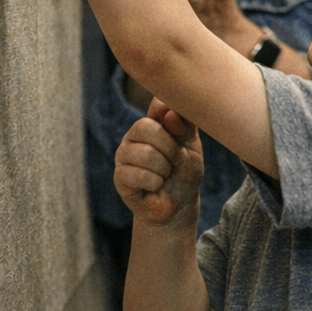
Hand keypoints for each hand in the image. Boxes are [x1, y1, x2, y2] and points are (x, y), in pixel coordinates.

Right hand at [115, 98, 203, 227]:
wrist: (179, 203)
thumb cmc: (185, 171)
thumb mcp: (192, 146)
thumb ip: (184, 125)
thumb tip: (169, 113)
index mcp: (153, 122)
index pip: (158, 107)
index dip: (171, 116)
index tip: (181, 131)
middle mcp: (134, 135)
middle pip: (145, 127)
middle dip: (170, 148)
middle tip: (175, 161)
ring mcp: (124, 155)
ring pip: (145, 154)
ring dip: (165, 168)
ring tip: (165, 175)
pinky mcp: (120, 177)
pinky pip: (140, 175)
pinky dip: (156, 183)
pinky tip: (155, 186)